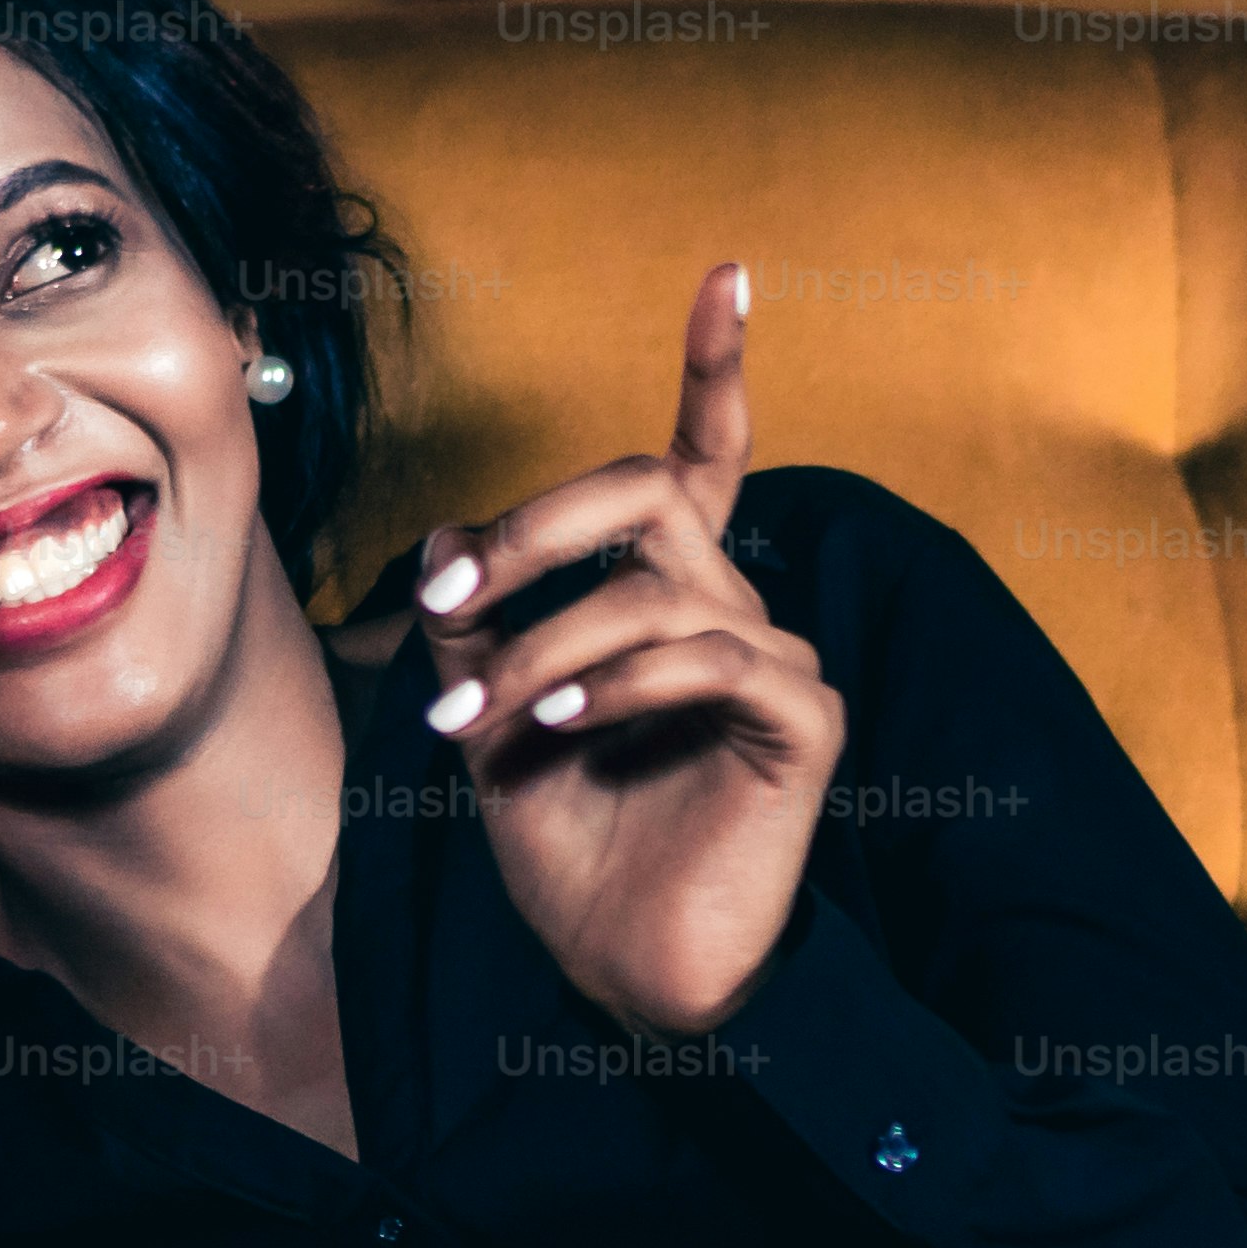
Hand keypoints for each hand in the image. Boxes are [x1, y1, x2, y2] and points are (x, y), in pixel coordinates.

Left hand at [413, 263, 845, 1038]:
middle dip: (533, 531)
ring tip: (476, 721)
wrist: (625, 976)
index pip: (705, 459)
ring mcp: (775, 664)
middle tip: (447, 601)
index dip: (718, 367)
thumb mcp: (490, 724)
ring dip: (543, 644)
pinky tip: (559, 724)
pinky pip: (710, 657)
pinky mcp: (802, 725)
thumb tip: (444, 534)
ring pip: (657, 586)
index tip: (728, 271)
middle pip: (650, 492)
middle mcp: (732, 611)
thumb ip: (473, 629)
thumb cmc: (569, 851)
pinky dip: (620, 682)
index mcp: (670, 598)